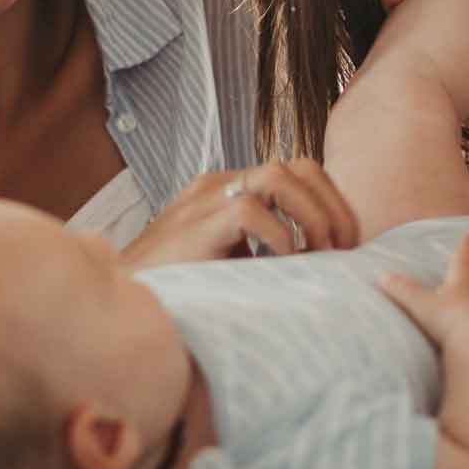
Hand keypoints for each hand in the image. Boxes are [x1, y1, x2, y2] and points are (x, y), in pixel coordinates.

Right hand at [119, 159, 359, 269]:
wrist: (122, 302)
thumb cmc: (179, 291)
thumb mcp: (231, 264)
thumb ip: (266, 254)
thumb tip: (323, 267)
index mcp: (229, 191)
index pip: (297, 172)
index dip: (331, 201)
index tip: (346, 244)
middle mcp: (219, 185)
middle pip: (297, 165)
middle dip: (332, 205)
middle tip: (343, 249)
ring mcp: (205, 200)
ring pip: (278, 174)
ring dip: (311, 215)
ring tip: (319, 253)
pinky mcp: (196, 224)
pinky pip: (249, 209)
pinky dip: (278, 236)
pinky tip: (283, 264)